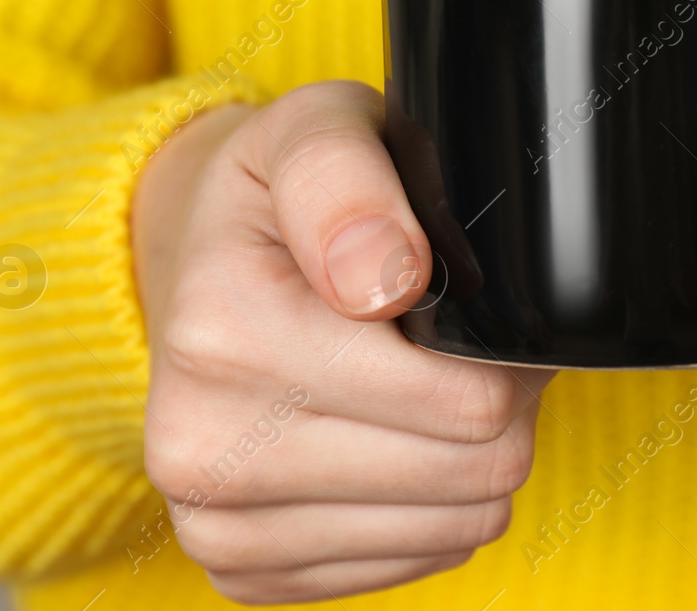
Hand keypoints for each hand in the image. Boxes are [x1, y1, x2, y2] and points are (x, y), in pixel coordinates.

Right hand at [130, 82, 553, 602]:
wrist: (191, 266)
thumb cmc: (276, 197)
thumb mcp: (316, 129)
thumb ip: (346, 181)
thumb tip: (387, 277)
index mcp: (223, 334)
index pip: (464, 403)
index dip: (506, 349)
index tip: (475, 302)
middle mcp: (203, 447)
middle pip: (473, 471)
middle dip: (501, 402)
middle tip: (466, 342)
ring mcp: (218, 525)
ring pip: (457, 525)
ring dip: (472, 456)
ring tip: (428, 383)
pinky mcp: (244, 573)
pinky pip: (417, 560)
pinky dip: (432, 504)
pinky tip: (395, 437)